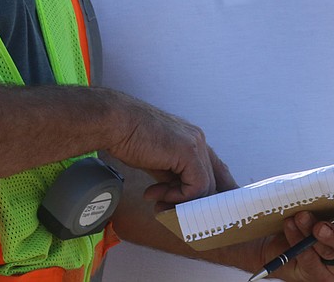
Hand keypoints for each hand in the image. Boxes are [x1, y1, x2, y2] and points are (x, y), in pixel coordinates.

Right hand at [105, 92, 235, 208]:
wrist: (116, 123)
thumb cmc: (130, 138)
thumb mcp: (157, 161)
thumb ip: (172, 176)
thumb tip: (178, 196)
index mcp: (193, 139)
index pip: (217, 170)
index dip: (212, 193)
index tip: (200, 210)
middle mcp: (199, 140)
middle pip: (214, 181)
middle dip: (191, 203)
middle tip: (166, 209)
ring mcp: (196, 144)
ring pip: (206, 187)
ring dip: (180, 202)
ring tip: (157, 202)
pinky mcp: (188, 151)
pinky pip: (196, 186)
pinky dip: (178, 197)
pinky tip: (157, 192)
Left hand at [260, 199, 333, 280]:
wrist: (285, 243)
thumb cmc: (312, 219)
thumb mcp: (324, 206)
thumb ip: (329, 200)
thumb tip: (320, 185)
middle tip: (320, 226)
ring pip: (328, 253)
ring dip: (310, 233)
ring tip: (300, 217)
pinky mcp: (322, 277)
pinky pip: (310, 260)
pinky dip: (297, 241)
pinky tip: (290, 226)